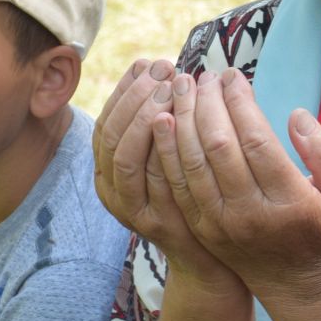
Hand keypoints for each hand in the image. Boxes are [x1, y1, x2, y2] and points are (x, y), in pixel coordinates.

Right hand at [94, 59, 241, 292]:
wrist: (213, 258)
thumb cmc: (197, 196)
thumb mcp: (173, 155)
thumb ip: (163, 121)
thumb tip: (163, 67)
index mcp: (110, 169)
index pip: (107, 119)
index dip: (125, 89)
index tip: (148, 62)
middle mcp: (110, 189)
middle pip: (110, 132)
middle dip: (135, 95)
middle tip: (162, 68)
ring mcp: (128, 209)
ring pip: (123, 153)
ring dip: (143, 114)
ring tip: (169, 87)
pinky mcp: (151, 223)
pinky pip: (146, 179)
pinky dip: (155, 146)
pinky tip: (173, 118)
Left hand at [151, 68, 320, 300]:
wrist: (299, 285)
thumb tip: (296, 116)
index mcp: (290, 204)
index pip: (256, 142)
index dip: (241, 103)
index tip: (234, 76)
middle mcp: (250, 215)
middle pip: (218, 147)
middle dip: (207, 103)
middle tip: (204, 75)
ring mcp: (221, 224)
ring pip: (192, 162)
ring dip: (182, 119)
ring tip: (183, 86)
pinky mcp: (201, 228)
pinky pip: (177, 183)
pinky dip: (166, 149)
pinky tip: (163, 119)